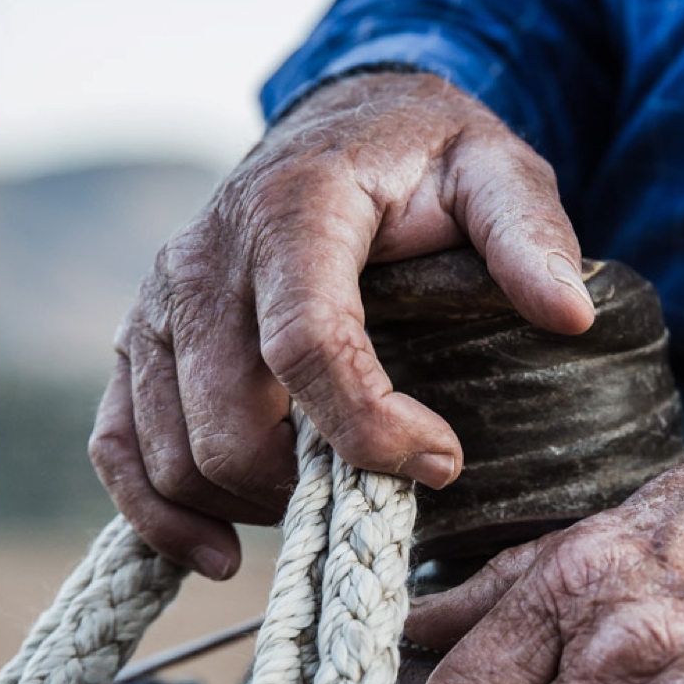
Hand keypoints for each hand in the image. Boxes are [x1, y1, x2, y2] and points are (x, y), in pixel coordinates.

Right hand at [90, 69, 596, 576]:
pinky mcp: (135, 345)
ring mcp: (154, 305)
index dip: (369, 427)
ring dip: (248, 506)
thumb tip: (566, 314)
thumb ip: (531, 234)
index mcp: (292, 209)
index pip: (306, 345)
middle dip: (308, 483)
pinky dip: (159, 516)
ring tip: (325, 505)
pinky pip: (117, 450)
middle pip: (228, 422)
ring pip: (173, 451)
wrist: (335, 131)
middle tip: (387, 490)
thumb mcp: (495, 171)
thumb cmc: (419, 161)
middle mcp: (202, 258)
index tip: (442, 461)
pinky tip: (218, 552)